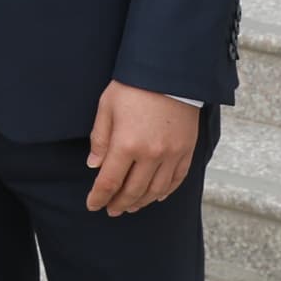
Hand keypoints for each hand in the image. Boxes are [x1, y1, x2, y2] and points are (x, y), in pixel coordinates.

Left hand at [83, 84, 198, 215]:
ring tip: (130, 206)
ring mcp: (172, 154)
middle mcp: (150, 154)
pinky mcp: (187, 150)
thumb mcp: (107, 106)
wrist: (170, 71)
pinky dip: (165, 192)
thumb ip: (100, 139)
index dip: (99, 197)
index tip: (93, 204)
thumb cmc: (134, 85)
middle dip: (119, 203)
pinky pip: (177, 179)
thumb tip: (95, 165)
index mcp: (126, 144)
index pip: (109, 182)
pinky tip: (156, 196)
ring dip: (141, 202)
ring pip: (155, 190)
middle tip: (111, 209)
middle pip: (133, 191)